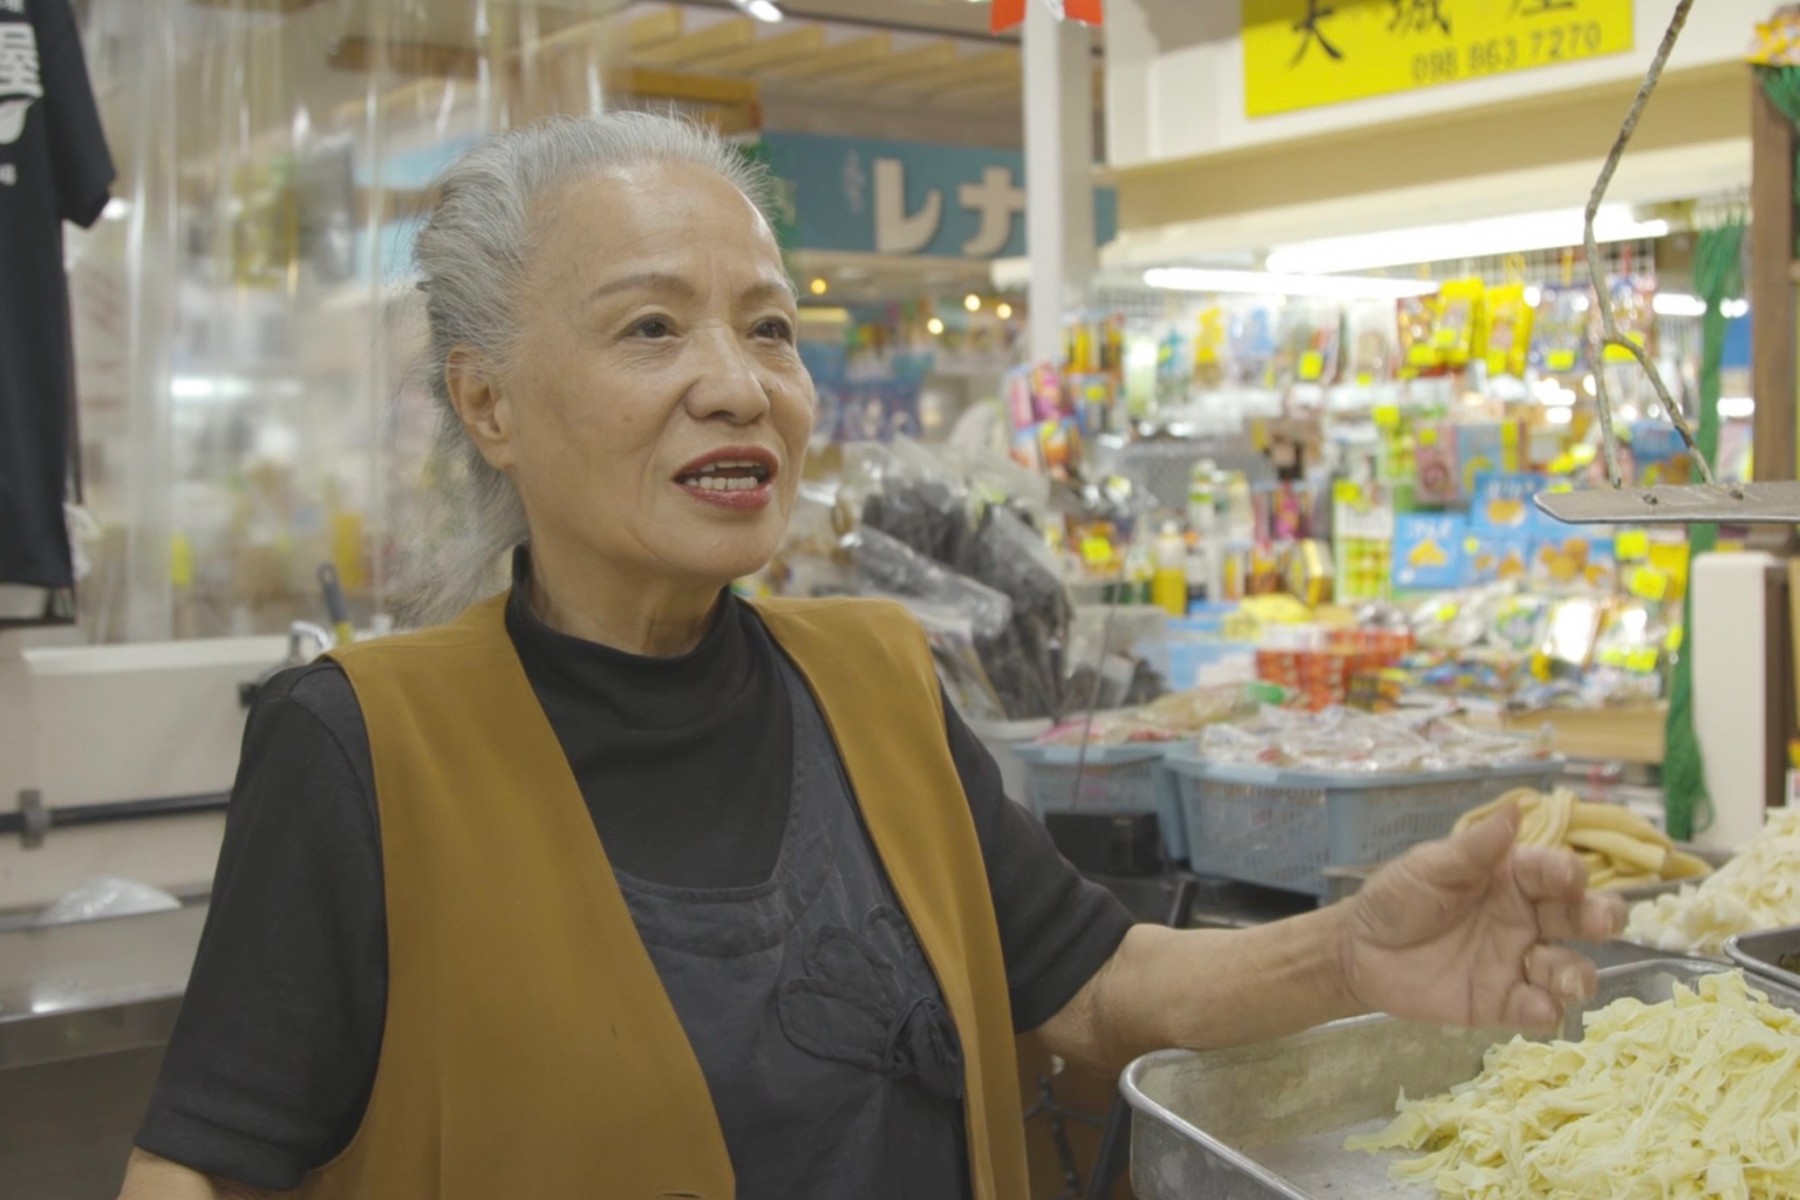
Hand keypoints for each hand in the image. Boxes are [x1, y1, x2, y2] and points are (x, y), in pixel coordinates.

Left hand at [1339, 803, 1625, 1032]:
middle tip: (1601, 923)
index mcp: (1513, 878)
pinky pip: (1538, 1009)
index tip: (1568, 876)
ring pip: (1570, 968)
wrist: (1360, 951)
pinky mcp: (1502, 1003)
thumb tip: (1516, 807)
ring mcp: (1518, 963)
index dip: (1567, 872)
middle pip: (1581, 918)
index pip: (1554, 871)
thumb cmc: (1398, 898)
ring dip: (1578, 973)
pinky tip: (1538, 1006)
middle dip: (1601, 918)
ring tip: (1565, 979)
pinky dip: (1546, 1011)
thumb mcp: (1430, 867)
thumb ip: (1475, 848)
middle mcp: (1527, 919)